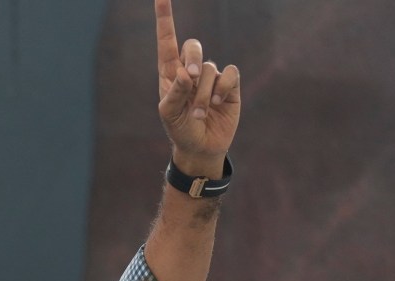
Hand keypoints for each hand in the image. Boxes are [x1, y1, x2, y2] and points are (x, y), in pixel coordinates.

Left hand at [155, 0, 238, 175]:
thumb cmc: (180, 130)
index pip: (166, 41)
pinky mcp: (229, 85)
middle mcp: (191, 70)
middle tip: (190, 81)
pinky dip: (223, 89)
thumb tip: (185, 73)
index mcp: (171, 73)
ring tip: (200, 114)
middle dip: (192, 60)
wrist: (201, 147)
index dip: (164, 18)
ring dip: (204, 95)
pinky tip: (218, 103)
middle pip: (193, 46)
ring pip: (209, 69)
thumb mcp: (169, 115)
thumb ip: (174, 93)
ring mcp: (211, 77)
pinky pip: (229, 74)